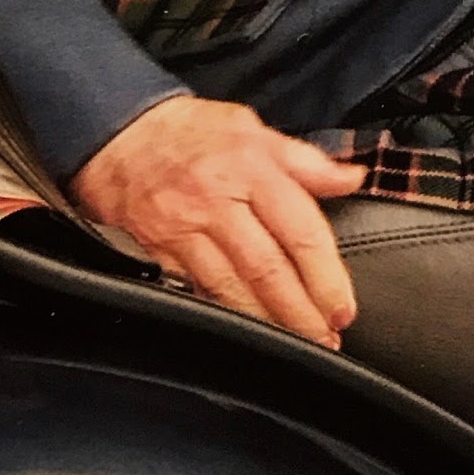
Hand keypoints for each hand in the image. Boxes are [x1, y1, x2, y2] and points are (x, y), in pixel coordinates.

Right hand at [71, 94, 366, 344]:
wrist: (120, 133)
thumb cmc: (191, 131)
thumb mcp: (253, 129)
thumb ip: (306, 161)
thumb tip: (353, 177)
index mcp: (251, 168)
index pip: (300, 230)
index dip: (326, 275)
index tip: (343, 307)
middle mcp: (219, 201)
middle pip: (267, 269)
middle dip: (301, 313)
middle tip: (327, 339)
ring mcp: (185, 231)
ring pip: (231, 290)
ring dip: (266, 325)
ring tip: (294, 345)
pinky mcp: (158, 253)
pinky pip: (194, 293)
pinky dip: (220, 317)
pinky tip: (240, 337)